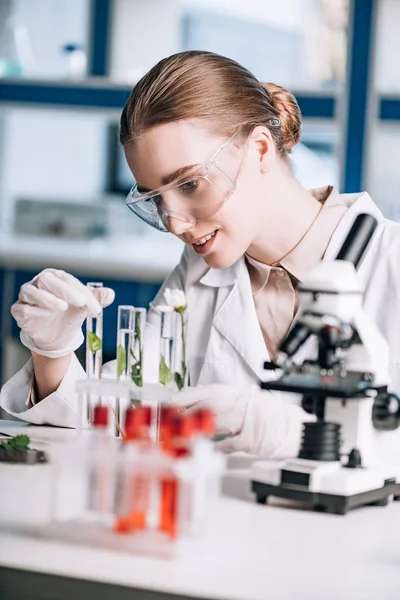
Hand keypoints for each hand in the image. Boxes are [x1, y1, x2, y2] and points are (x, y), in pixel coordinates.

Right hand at [11, 269, 114, 357]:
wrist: (56, 336)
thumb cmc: (69, 314)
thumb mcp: (84, 306)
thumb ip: (95, 298)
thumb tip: (110, 294)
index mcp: (56, 277)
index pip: (68, 281)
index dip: (82, 293)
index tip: (96, 309)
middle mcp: (39, 283)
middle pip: (47, 280)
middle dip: (65, 290)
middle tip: (81, 302)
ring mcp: (27, 297)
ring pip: (30, 291)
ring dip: (47, 298)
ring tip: (63, 307)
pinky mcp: (19, 311)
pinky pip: (22, 308)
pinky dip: (33, 311)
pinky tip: (46, 315)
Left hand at [170, 384, 315, 457]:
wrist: (299, 430)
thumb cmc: (271, 418)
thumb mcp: (245, 402)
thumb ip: (222, 402)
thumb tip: (193, 403)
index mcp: (238, 392)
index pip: (205, 391)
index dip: (183, 398)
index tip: (165, 405)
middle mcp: (242, 402)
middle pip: (207, 402)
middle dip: (183, 411)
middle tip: (164, 421)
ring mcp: (248, 419)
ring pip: (216, 419)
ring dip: (194, 427)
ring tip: (177, 435)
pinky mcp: (253, 438)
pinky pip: (230, 442)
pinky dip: (217, 446)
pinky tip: (205, 449)